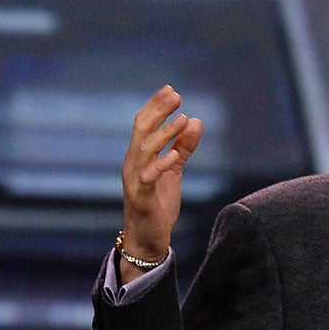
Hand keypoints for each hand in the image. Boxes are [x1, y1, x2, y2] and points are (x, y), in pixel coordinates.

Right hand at [120, 85, 203, 280]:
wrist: (147, 239)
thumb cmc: (158, 204)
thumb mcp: (173, 172)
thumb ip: (183, 148)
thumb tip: (196, 121)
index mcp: (138, 156)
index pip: (143, 124)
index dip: (155, 106)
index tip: (171, 89)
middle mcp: (132, 164)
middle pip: (141, 130)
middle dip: (158, 111)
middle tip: (175, 96)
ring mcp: (134, 180)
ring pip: (144, 149)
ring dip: (163, 133)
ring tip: (182, 119)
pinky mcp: (140, 197)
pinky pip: (148, 177)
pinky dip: (161, 164)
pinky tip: (175, 154)